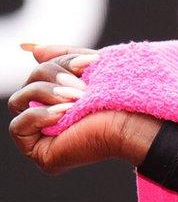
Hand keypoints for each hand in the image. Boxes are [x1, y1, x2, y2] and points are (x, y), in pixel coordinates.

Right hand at [9, 43, 159, 173]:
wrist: (137, 124)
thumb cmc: (125, 99)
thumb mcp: (89, 68)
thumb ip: (61, 56)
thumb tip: (29, 48)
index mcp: (62, 100)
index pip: (41, 72)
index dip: (60, 61)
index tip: (90, 62)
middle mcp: (51, 119)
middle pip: (28, 83)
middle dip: (52, 76)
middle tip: (82, 88)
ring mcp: (44, 138)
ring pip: (18, 101)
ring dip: (46, 94)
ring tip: (76, 100)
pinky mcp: (42, 154)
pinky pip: (16, 127)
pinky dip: (38, 116)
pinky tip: (63, 116)